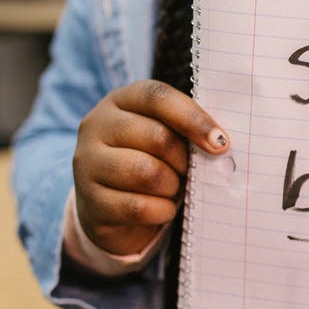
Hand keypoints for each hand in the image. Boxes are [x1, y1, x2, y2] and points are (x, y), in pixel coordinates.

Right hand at [73, 80, 229, 255]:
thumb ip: (185, 130)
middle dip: (183, 160)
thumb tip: (220, 142)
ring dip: (172, 186)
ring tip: (172, 189)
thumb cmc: (149, 162)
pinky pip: (138, 206)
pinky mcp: (90, 201)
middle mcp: (96, 126)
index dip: (192, 118)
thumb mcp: (164, 137)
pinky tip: (163, 209)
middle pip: (157, 137)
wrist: (112, 210)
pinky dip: (162, 210)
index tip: (221, 142)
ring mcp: (87, 163)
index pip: (157, 97)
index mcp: (120, 100)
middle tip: (187, 172)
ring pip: (147, 173)